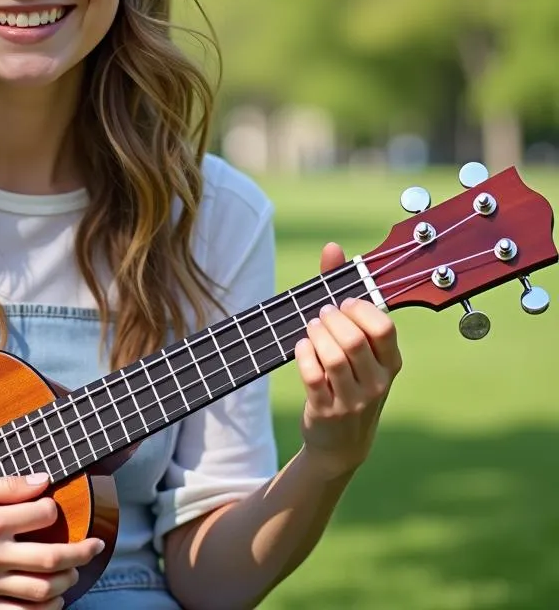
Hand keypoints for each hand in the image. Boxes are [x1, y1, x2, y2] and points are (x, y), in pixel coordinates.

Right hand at [0, 473, 102, 609]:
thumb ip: (6, 485)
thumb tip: (42, 480)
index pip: (40, 515)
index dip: (53, 509)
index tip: (52, 508)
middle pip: (50, 557)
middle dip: (81, 552)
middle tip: (96, 546)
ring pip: (40, 590)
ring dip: (65, 582)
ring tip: (73, 572)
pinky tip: (52, 603)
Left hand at [294, 242, 402, 480]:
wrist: (341, 444)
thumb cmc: (348, 380)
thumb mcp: (358, 346)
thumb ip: (342, 291)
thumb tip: (332, 247)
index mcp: (391, 363)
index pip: (384, 328)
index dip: (360, 309)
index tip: (344, 304)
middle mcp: (377, 383)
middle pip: (353, 340)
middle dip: (330, 320)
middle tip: (321, 316)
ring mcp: (353, 401)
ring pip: (332, 357)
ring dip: (314, 335)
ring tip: (310, 330)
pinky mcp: (326, 411)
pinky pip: (312, 376)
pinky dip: (303, 355)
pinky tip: (301, 348)